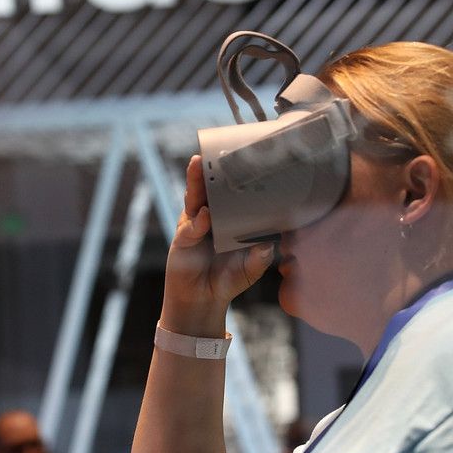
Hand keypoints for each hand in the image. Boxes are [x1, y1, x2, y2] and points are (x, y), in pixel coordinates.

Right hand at [159, 155, 274, 337]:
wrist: (203, 302)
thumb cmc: (227, 280)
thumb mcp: (250, 268)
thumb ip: (259, 258)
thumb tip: (269, 246)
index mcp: (225, 219)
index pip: (226, 192)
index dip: (229, 175)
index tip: (237, 156)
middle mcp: (208, 218)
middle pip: (207, 188)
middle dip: (207, 169)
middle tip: (211, 150)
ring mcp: (193, 227)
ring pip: (193, 199)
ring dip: (194, 182)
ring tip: (197, 164)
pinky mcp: (182, 241)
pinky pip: (189, 228)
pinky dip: (197, 222)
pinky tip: (204, 216)